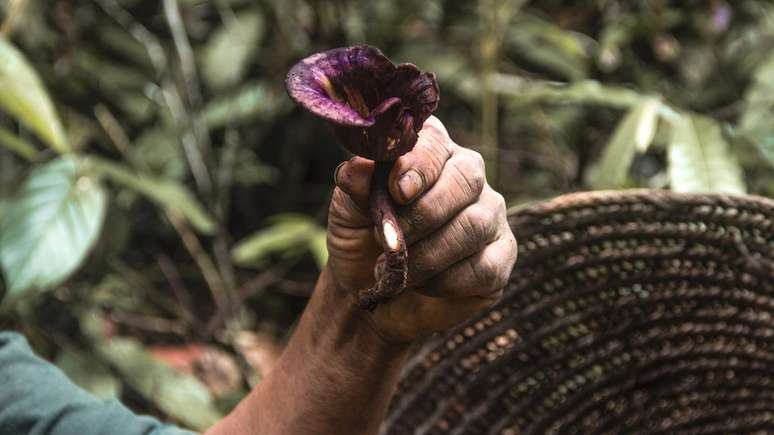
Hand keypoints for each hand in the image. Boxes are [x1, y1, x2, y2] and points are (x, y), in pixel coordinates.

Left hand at [326, 116, 517, 342]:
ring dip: (427, 254)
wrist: (373, 295)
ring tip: (397, 271)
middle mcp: (468, 176)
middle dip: (422, 214)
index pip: (435, 143)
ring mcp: (490, 216)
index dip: (418, 166)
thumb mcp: (347, 214)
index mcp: (431, 151)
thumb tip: (356, 170)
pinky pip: (484, 267)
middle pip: (465, 179)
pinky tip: (422, 285)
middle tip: (386, 241)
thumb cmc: (361, 242)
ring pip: (474, 226)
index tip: (396, 191)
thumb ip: (354, 189)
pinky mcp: (501, 258)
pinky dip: (444, 282)